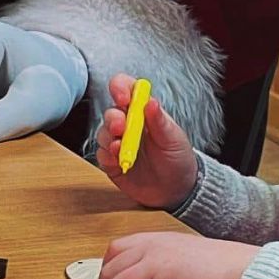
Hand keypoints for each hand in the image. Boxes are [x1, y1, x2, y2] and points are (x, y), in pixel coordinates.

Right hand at [95, 73, 197, 209]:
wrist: (176, 190)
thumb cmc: (177, 158)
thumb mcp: (173, 139)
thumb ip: (160, 121)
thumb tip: (151, 101)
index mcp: (145, 112)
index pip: (129, 90)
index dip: (121, 88)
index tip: (122, 97)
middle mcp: (129, 125)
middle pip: (112, 112)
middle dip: (113, 118)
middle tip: (121, 127)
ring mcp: (119, 143)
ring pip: (103, 133)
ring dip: (109, 138)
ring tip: (121, 147)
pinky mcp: (111, 162)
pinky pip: (101, 155)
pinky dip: (107, 156)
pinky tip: (118, 161)